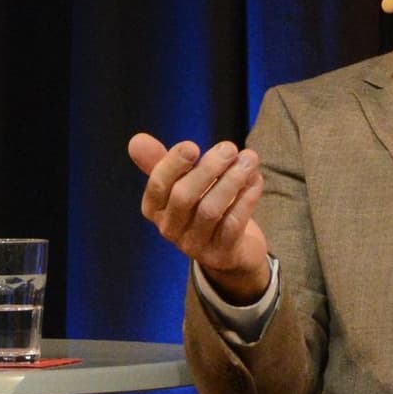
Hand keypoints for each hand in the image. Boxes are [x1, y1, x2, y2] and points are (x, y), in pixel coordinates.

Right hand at [128, 130, 270, 303]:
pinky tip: (256, 180)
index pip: (157, 186)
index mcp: (155, 209)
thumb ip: (161, 162)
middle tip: (229, 147)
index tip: (193, 146)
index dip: (173, 165)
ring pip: (210, 210)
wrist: (232, 249)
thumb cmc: (202, 205)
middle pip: (184, 197)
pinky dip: (246, 199)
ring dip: (232, 180)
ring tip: (248, 159)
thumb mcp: (181, 183)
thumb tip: (136, 140)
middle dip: (208, 168)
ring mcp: (195, 244)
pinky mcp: (221, 253)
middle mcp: (170, 229)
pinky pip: (233, 224)